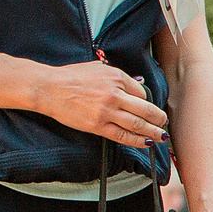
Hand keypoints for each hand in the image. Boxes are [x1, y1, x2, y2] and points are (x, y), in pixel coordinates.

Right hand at [32, 60, 168, 147]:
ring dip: (153, 132)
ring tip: (161, 136)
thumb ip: (119, 77)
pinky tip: (145, 143)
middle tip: (164, 122)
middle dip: (158, 118)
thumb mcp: (98, 68)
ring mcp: (107, 111)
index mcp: (117, 77)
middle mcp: (115, 94)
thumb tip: (139, 85)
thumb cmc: (71, 77)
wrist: (49, 88)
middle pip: (145, 109)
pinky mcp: (97, 125)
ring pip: (138, 125)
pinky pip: (122, 136)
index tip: (150, 108)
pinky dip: (137, 141)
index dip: (148, 101)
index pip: (142, 92)